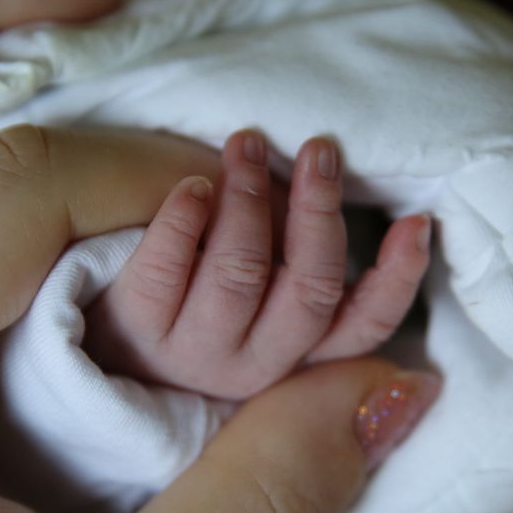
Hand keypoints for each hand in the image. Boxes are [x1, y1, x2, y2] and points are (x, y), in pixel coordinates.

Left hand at [83, 130, 431, 398]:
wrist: (95, 340)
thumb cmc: (191, 298)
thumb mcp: (258, 298)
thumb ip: (302, 269)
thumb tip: (366, 206)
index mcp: (291, 358)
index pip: (362, 329)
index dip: (397, 278)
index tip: (416, 221)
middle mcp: (250, 367)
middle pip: (309, 292)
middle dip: (319, 213)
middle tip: (319, 150)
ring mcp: (190, 355)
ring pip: (240, 274)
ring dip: (249, 200)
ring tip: (245, 145)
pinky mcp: (133, 330)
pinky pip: (164, 270)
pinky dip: (184, 220)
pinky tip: (192, 185)